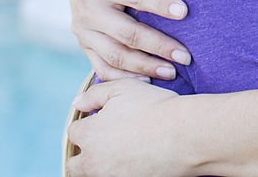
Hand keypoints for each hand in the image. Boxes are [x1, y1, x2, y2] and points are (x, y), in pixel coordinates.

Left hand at [67, 79, 184, 175]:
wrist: (185, 135)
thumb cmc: (153, 108)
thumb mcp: (121, 89)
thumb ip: (93, 95)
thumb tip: (78, 103)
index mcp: (89, 135)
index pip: (73, 133)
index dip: (85, 125)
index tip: (98, 121)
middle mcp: (94, 162)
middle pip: (75, 164)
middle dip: (83, 154)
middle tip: (102, 144)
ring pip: (93, 175)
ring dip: (99, 166)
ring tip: (118, 153)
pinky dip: (119, 172)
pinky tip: (133, 160)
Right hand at [70, 0, 191, 79]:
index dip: (158, 3)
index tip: (184, 11)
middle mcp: (88, 9)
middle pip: (127, 32)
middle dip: (158, 45)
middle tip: (186, 55)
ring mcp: (84, 32)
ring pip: (116, 56)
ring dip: (146, 66)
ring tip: (174, 72)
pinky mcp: (85, 47)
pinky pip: (104, 69)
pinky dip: (125, 79)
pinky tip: (149, 82)